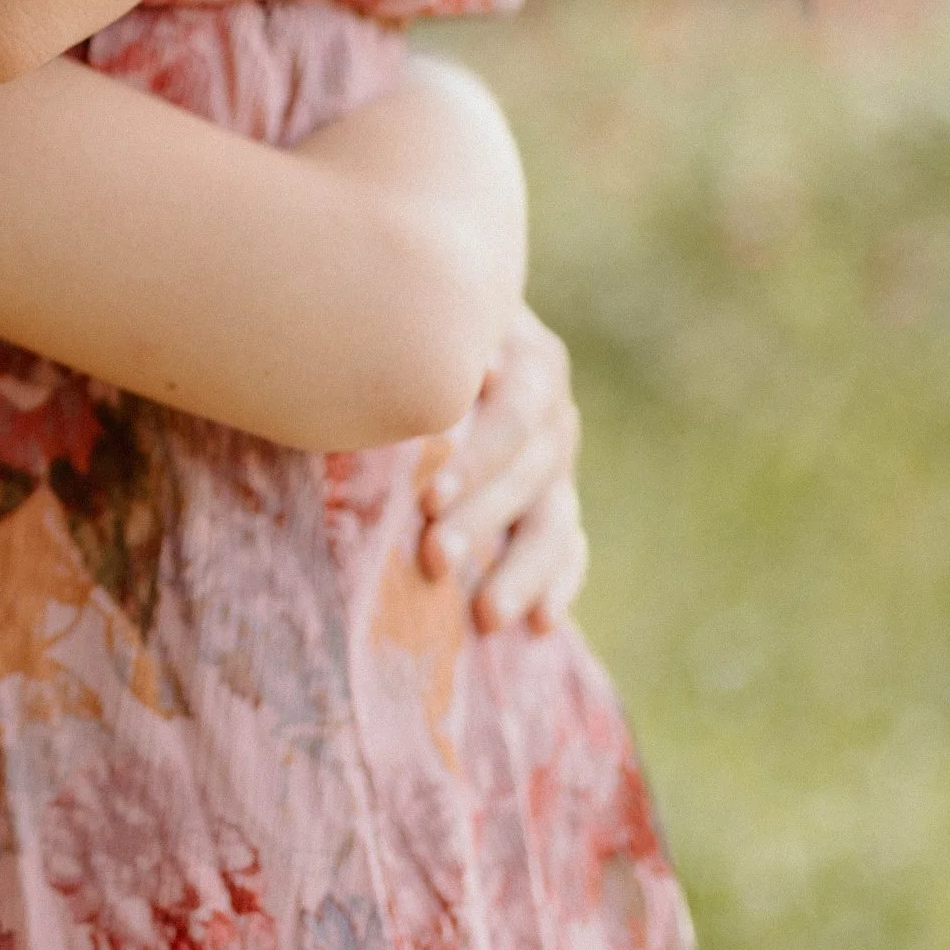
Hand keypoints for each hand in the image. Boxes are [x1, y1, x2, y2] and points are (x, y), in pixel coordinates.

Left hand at [417, 303, 588, 634]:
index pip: (516, 411)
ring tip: (487, 615)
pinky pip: (568, 544)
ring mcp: (558, 458)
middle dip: (482, 520)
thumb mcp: (414, 327)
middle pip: (532, 470)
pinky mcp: (554, 498)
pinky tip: (539, 623)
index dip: (478, 458)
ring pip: (554, 517)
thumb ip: (411, 352)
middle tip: (433, 560)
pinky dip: (558, 582)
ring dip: (522, 569)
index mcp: (527, 358)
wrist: (435, 331)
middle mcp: (552, 409)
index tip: (428, 500)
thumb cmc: (405, 328)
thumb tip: (380, 387)